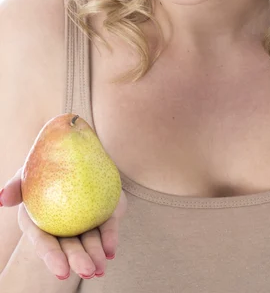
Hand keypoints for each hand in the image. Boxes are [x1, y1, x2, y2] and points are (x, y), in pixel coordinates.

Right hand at [1, 168, 126, 279]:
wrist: (79, 147)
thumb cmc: (47, 162)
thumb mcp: (28, 170)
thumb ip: (16, 185)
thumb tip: (3, 199)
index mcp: (41, 223)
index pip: (45, 242)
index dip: (52, 257)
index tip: (62, 271)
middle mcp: (62, 226)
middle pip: (69, 246)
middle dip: (77, 260)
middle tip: (87, 270)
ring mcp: (84, 221)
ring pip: (90, 241)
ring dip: (95, 255)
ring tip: (101, 266)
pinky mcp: (103, 212)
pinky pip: (107, 227)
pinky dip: (110, 238)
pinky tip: (111, 250)